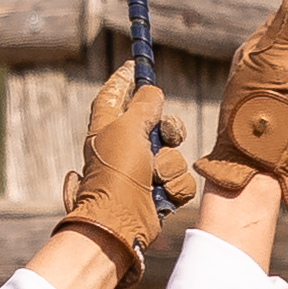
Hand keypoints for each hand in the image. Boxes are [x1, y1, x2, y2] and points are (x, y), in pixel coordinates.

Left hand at [51, 68, 185, 263]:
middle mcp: (123, 147)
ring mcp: (141, 171)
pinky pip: (180, 179)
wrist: (120, 224)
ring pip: (173, 153)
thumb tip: (152, 91)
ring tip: (153, 177)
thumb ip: (144, 104)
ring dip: (168, 165)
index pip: (115, 94)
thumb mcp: (128, 128)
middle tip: (165, 135)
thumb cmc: (116, 175)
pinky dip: (174, 187)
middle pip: (156, 122)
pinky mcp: (157, 193)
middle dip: (167, 128)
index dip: (125, 78)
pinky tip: (161, 195)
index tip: (136, 64)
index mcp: (107, 127)